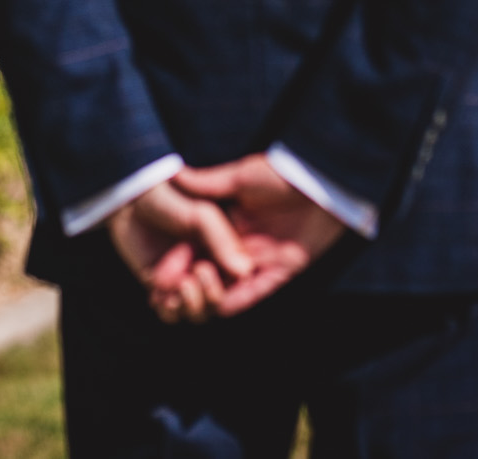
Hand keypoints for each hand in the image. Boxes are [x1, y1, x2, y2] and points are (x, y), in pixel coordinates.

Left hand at [106, 176, 253, 324]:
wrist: (132, 199)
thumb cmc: (170, 198)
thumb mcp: (202, 214)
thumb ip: (222, 241)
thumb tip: (243, 273)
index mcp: (227, 250)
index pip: (244, 281)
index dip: (241, 290)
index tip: (231, 280)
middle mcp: (209, 268)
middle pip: (221, 303)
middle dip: (213, 294)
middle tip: (199, 269)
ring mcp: (185, 279)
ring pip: (198, 313)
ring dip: (192, 304)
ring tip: (181, 283)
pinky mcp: (162, 287)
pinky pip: (171, 313)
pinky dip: (168, 309)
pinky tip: (161, 290)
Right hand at [170, 154, 347, 318]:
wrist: (323, 181)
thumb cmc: (285, 172)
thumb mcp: (241, 175)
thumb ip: (208, 184)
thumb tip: (173, 175)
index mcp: (232, 223)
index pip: (197, 247)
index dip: (177, 260)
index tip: (154, 270)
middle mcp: (243, 246)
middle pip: (209, 272)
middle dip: (187, 283)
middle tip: (163, 293)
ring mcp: (261, 262)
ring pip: (228, 288)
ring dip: (207, 295)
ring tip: (186, 298)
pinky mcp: (281, 274)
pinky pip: (254, 295)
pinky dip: (235, 301)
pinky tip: (216, 305)